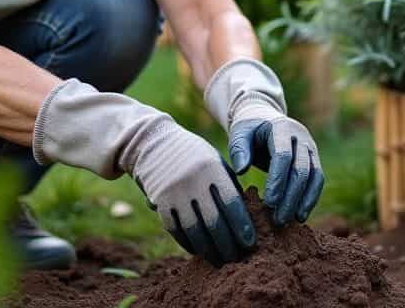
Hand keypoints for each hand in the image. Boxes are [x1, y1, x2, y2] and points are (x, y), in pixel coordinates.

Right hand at [129, 122, 256, 265]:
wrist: (154, 143)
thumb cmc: (193, 155)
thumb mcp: (214, 160)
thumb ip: (228, 184)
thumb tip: (246, 215)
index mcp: (212, 168)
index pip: (231, 203)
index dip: (242, 226)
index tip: (250, 243)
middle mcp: (193, 181)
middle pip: (214, 222)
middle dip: (227, 244)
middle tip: (236, 258)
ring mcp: (174, 192)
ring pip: (194, 230)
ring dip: (208, 250)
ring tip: (219, 260)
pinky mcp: (160, 202)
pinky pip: (175, 230)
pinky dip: (188, 243)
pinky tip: (198, 250)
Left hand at [228, 111, 324, 225]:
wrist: (264, 118)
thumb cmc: (249, 129)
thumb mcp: (239, 134)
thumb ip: (239, 150)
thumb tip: (240, 171)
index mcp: (282, 128)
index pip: (283, 156)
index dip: (278, 181)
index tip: (269, 203)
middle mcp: (301, 137)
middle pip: (301, 170)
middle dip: (291, 197)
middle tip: (278, 220)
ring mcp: (311, 148)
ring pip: (314, 176)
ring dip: (304, 201)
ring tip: (292, 221)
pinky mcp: (314, 159)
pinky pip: (317, 180)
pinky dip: (311, 198)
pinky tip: (300, 215)